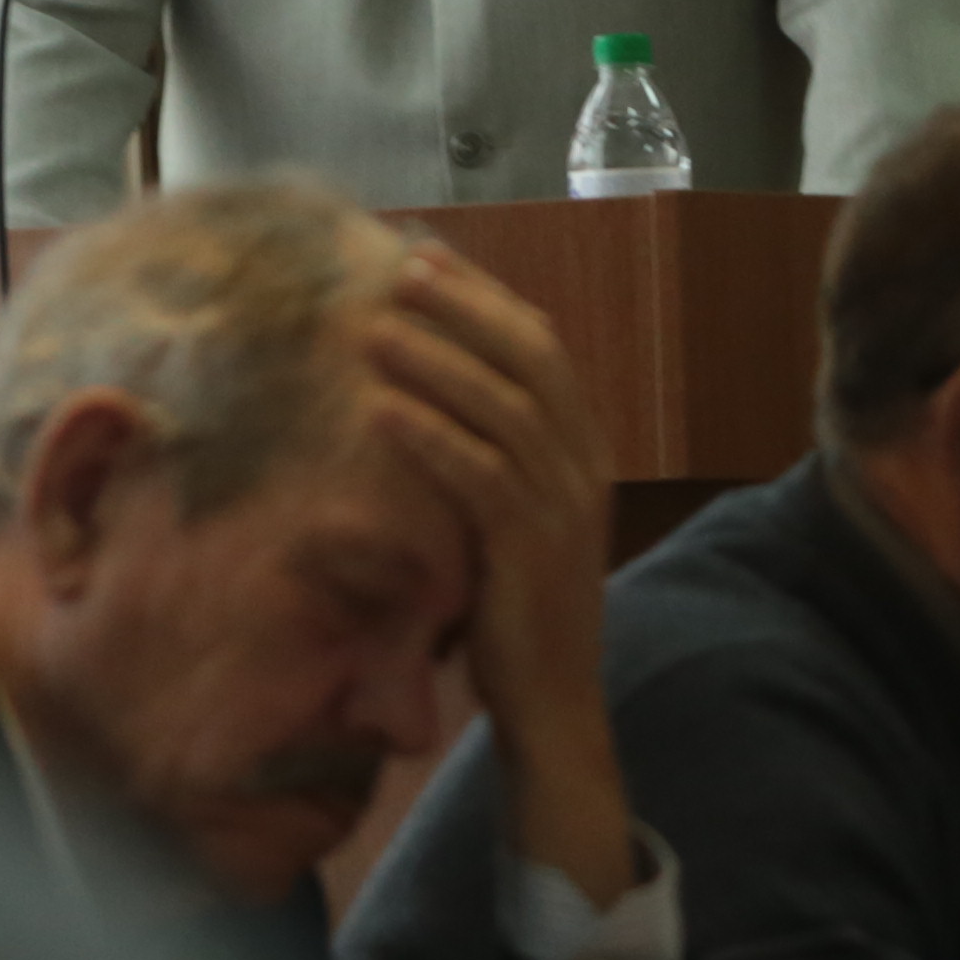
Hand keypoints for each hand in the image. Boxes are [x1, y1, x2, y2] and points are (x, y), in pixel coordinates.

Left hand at [368, 247, 634, 905]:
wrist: (553, 702)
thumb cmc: (515, 608)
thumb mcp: (510, 517)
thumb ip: (488, 456)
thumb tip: (420, 393)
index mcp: (584, 449)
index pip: (542, 347)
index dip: (485, 297)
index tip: (426, 257)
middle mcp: (583, 465)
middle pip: (531, 357)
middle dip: (465, 306)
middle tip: (401, 268)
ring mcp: (563, 505)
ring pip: (504, 407)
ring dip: (437, 360)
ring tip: (375, 328)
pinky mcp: (531, 548)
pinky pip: (479, 475)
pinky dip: (430, 436)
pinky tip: (381, 410)